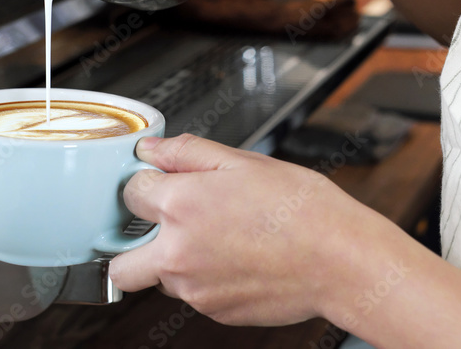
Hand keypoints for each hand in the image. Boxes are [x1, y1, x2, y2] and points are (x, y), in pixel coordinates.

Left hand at [109, 133, 388, 326]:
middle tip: (162, 227)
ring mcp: (195, 289)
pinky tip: (238, 258)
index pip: (129, 194)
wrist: (341, 261)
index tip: (161, 182)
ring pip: (159, 279)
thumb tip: (152, 150)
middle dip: (130, 245)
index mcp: (181, 205)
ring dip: (173, 260)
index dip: (146, 183)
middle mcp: (178, 253)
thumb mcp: (244, 162)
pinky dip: (205, 279)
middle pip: (119, 262)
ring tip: (218, 239)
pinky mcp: (215, 312)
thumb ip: (188, 153)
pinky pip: (193, 295)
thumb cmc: (302, 210)